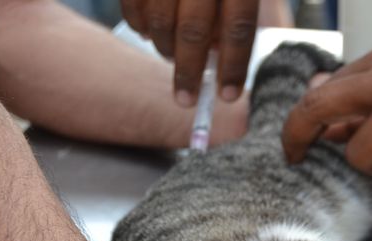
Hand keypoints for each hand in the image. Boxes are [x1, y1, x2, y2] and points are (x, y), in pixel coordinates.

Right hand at [121, 0, 259, 105]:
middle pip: (194, 30)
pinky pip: (132, 4)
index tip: (229, 96)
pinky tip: (150, 33)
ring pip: (160, 20)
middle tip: (188, 100)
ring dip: (165, 48)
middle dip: (190, 71)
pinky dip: (140, 25)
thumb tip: (222, 56)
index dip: (235, 66)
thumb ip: (237, 13)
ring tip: (172, 57)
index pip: (240, 27)